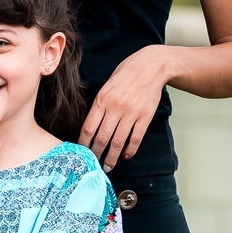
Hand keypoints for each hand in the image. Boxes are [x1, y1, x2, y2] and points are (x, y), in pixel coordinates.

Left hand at [80, 45, 172, 170]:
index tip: (81, 152)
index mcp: (102, 100)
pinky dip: (130, 150)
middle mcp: (115, 108)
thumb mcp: (106, 86)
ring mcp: (132, 113)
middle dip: (96, 154)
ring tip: (108, 166)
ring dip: (112, 157)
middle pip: (102, 138)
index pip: (88, 128)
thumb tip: (90, 127)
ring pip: (118, 142)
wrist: (151, 66)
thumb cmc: (125, 75)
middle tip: (93, 164)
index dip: (83, 143)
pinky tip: (126, 156)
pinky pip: (136, 138)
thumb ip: (98, 105)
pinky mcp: (145, 116)